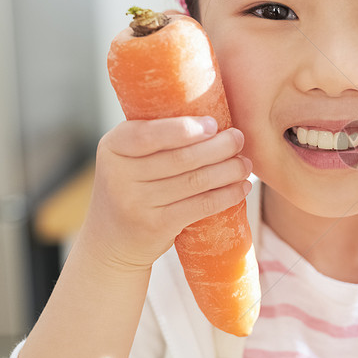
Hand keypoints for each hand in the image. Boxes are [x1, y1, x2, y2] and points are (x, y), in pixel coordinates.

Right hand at [79, 116, 251, 272]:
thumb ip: (157, 138)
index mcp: (113, 147)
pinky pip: (201, 206)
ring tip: (245, 163)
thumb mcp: (130, 158)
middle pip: (181, 157)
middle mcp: (119, 175)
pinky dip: (227, 195)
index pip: (149, 133)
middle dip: (218, 147)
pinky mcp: (156, 226)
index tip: (213, 124)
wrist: (112, 242)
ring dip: (229, 170)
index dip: (184, 129)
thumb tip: (213, 115)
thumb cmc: (134, 188)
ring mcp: (136, 203)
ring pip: (195, 181)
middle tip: (239, 139)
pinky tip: (242, 187)